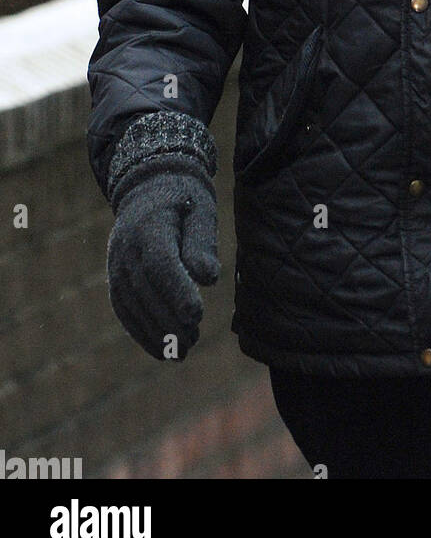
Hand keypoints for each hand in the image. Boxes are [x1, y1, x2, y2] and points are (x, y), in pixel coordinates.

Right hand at [104, 112, 219, 360]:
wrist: (149, 187)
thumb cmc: (184, 200)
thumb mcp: (201, 211)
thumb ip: (202, 243)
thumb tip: (208, 278)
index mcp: (149, 227)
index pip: (160, 265)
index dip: (176, 291)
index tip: (197, 315)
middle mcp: (125, 249)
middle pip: (145, 291)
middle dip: (169, 320)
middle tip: (194, 339)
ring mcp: (116, 265)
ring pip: (132, 306)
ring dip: (156, 332)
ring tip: (184, 350)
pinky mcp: (115, 279)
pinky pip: (124, 310)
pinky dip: (141, 332)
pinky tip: (162, 350)